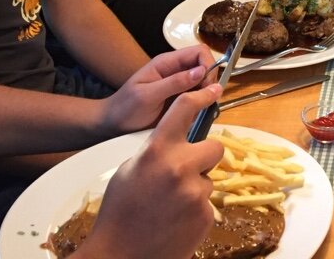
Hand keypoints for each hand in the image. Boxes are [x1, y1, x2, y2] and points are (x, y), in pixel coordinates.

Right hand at [79, 84, 224, 258]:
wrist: (119, 256)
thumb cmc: (119, 211)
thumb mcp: (130, 170)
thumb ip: (157, 150)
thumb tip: (178, 140)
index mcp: (157, 151)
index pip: (184, 109)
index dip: (201, 96)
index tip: (212, 91)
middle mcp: (181, 167)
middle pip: (215, 146)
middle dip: (204, 156)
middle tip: (186, 170)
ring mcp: (196, 192)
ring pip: (208, 179)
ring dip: (195, 187)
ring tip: (171, 204)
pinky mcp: (206, 214)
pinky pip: (207, 203)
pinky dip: (195, 209)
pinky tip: (175, 220)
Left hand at [98, 46, 217, 135]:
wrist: (112, 125)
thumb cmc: (125, 108)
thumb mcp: (148, 95)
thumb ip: (174, 82)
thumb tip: (201, 71)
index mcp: (167, 62)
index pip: (199, 52)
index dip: (209, 66)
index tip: (207, 87)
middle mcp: (176, 70)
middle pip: (206, 65)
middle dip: (210, 81)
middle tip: (204, 101)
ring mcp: (179, 84)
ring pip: (205, 81)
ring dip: (207, 93)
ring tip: (199, 109)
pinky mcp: (180, 98)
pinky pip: (199, 95)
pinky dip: (202, 103)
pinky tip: (195, 114)